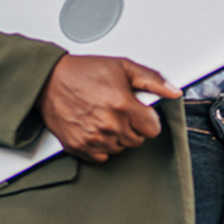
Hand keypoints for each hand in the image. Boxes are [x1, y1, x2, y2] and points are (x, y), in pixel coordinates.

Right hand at [35, 54, 182, 163]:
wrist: (50, 80)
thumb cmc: (84, 71)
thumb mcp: (122, 67)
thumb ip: (152, 80)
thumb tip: (174, 91)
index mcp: (122, 105)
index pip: (152, 129)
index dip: (148, 119)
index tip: (140, 112)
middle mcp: (109, 125)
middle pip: (137, 140)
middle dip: (133, 126)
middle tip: (119, 110)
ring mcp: (94, 139)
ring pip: (121, 148)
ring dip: (117, 136)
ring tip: (105, 116)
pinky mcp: (79, 147)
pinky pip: (102, 156)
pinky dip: (102, 145)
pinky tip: (95, 128)